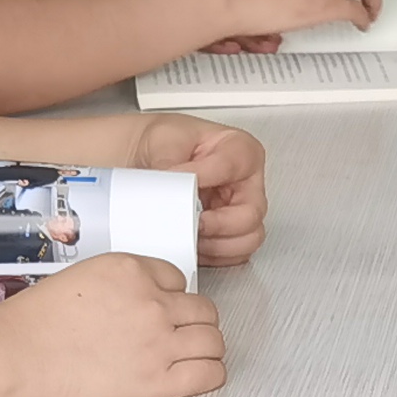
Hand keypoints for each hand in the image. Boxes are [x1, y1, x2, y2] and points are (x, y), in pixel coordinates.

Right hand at [0, 253, 226, 396]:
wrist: (16, 355)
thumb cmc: (36, 322)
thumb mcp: (84, 277)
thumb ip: (123, 283)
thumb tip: (147, 296)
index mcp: (132, 270)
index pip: (178, 279)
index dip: (170, 296)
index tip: (161, 309)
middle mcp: (152, 302)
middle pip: (204, 310)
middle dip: (193, 322)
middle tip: (178, 334)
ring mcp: (159, 341)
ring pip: (213, 340)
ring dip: (206, 347)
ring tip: (189, 355)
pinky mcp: (157, 380)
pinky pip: (210, 374)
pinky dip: (210, 373)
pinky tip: (196, 374)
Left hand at [131, 113, 270, 265]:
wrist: (145, 159)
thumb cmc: (164, 144)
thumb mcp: (164, 139)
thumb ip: (170, 161)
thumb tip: (171, 186)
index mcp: (241, 150)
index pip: (233, 167)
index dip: (206, 178)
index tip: (182, 184)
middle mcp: (246, 183)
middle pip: (251, 214)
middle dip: (219, 224)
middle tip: (193, 221)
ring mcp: (240, 211)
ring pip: (248, 240)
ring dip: (217, 244)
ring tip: (192, 236)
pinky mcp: (228, 234)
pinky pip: (234, 255)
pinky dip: (214, 256)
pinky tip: (194, 246)